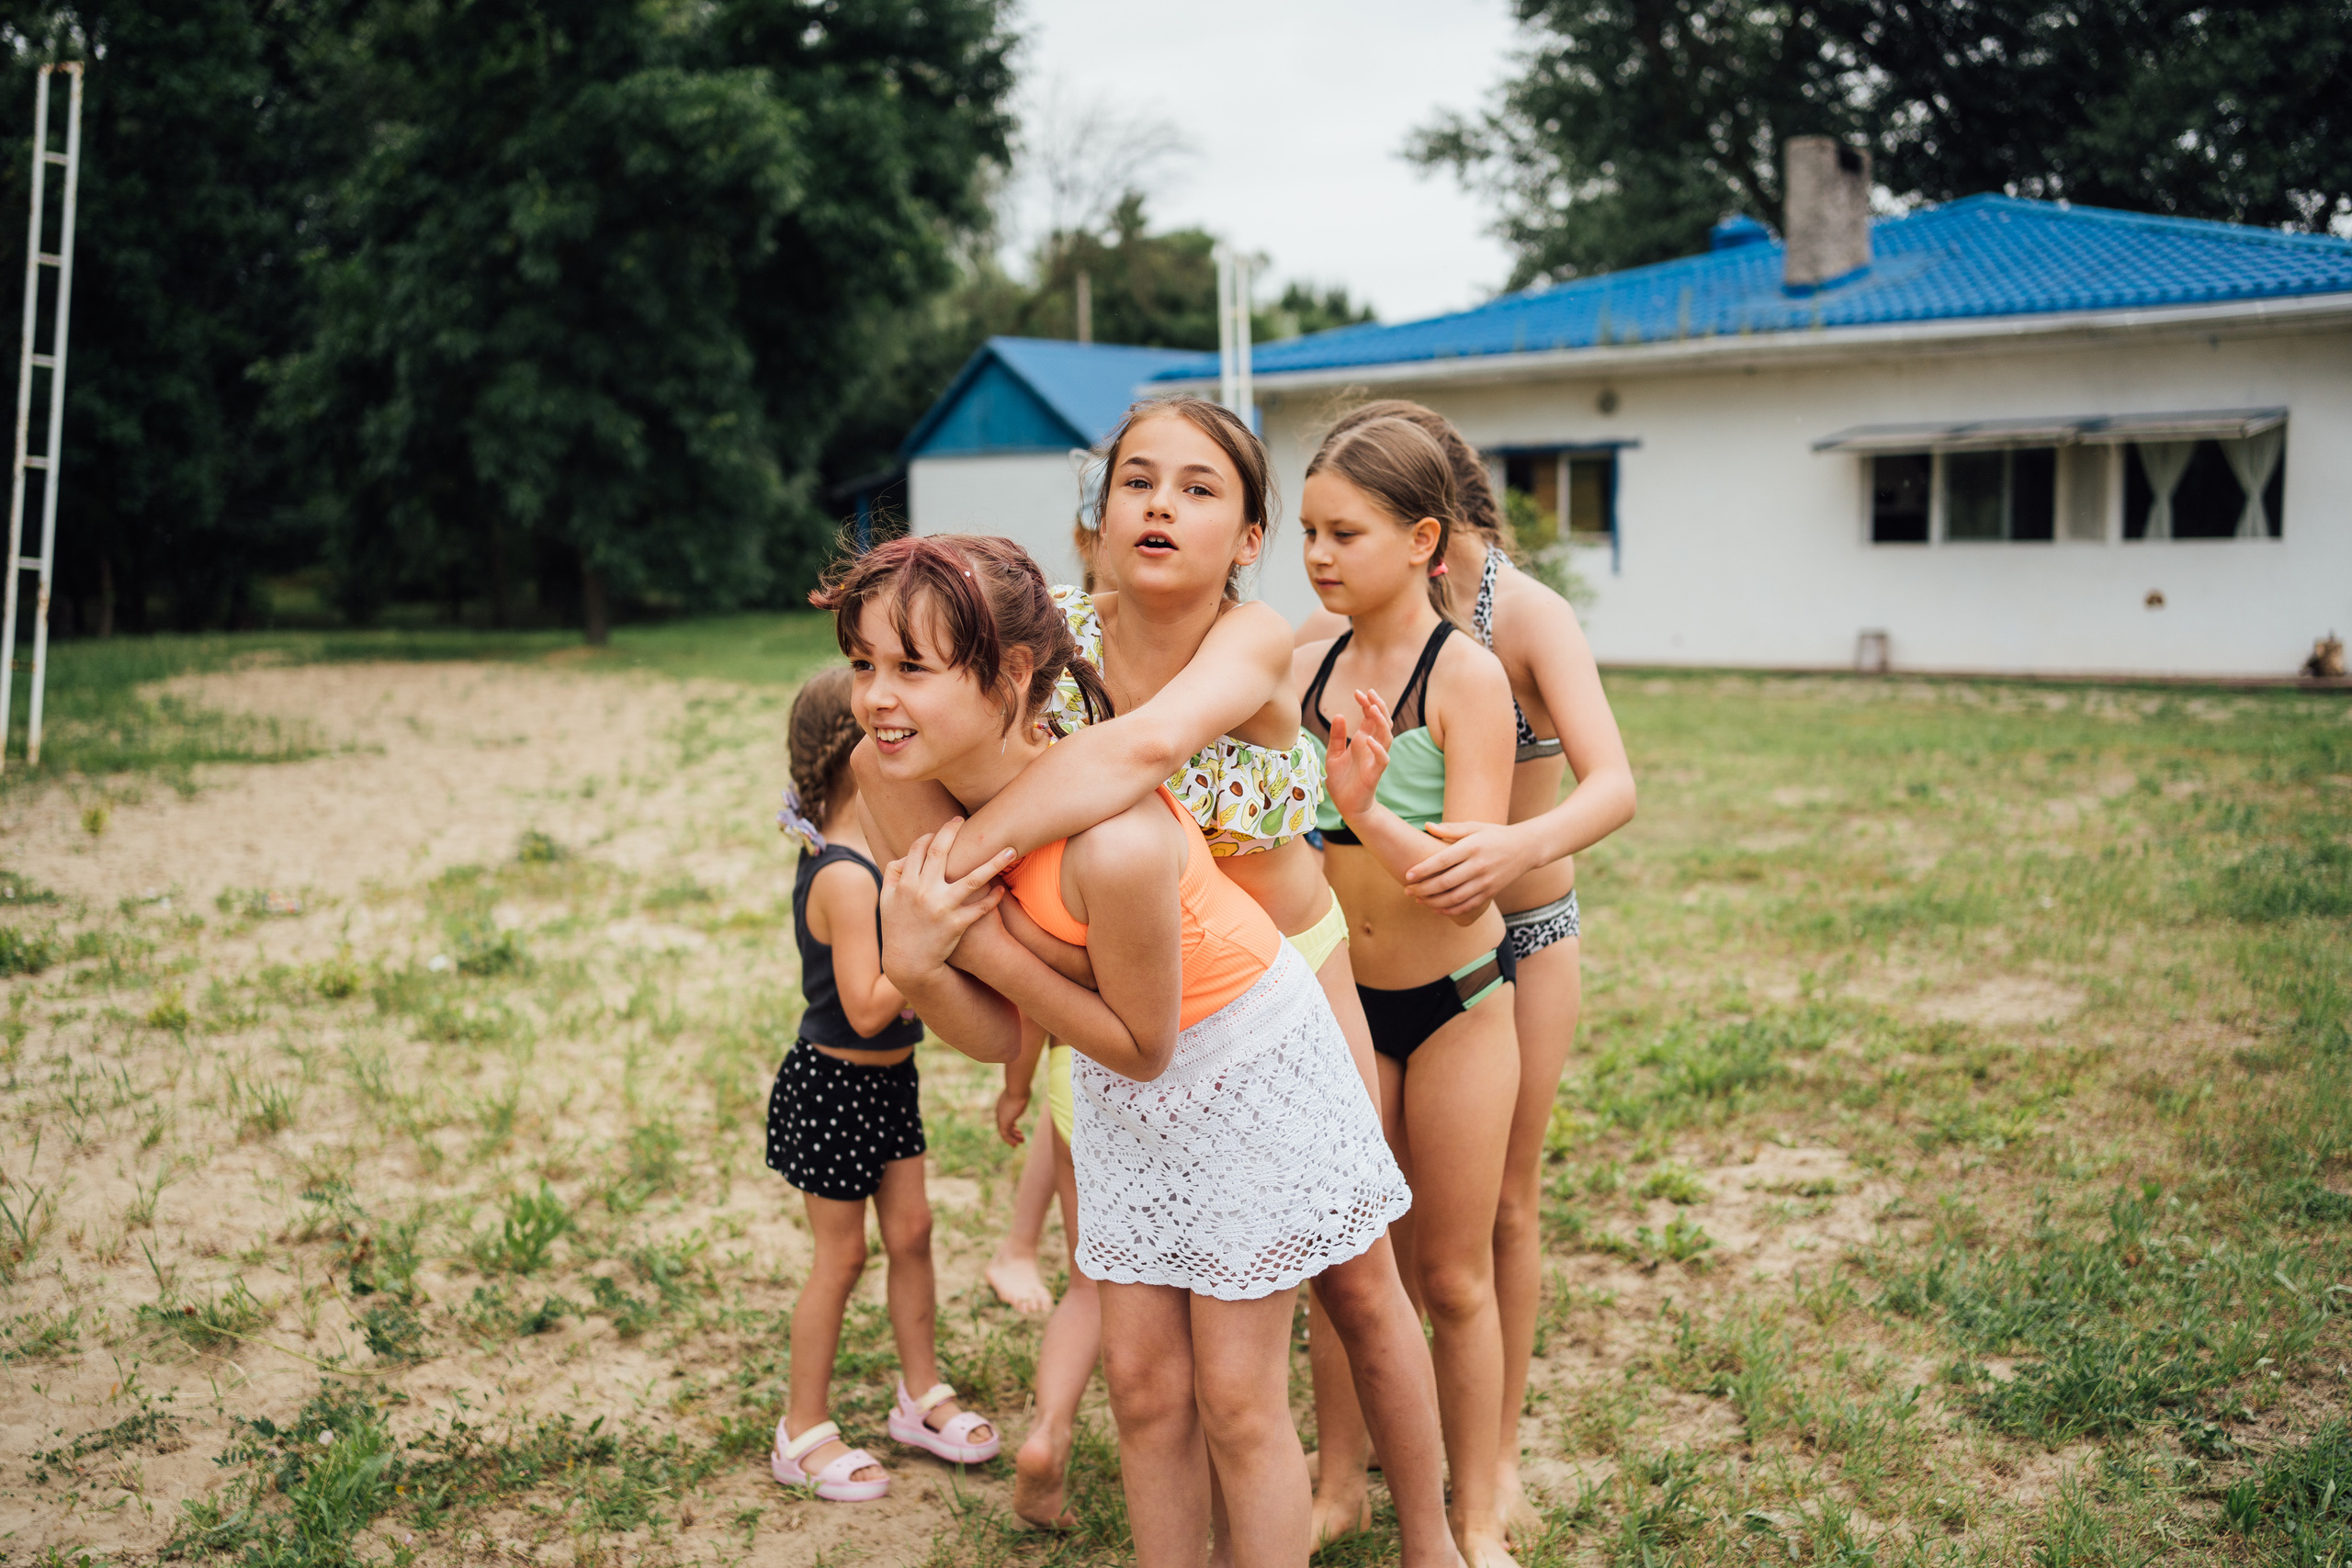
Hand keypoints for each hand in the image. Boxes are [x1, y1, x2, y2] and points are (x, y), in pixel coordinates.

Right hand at [880, 819, 1012, 986]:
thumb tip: (903, 855)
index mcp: (906, 884)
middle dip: (953, 831)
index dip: (930, 835)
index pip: (918, 849)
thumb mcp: (887, 901)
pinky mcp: (957, 924)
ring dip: (994, 862)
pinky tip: (1002, 889)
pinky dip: (993, 897)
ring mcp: (942, 908)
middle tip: (964, 818)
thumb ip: (892, 875)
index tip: (943, 828)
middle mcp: (923, 892)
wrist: (908, 964)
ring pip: (972, 879)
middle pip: (941, 853)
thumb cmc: (897, 929)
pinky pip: (980, 907)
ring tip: (1011, 850)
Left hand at [994, 1085, 1030, 1145]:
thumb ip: (1021, 1094)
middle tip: (1020, 1137)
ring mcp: (1001, 1116)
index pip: (1005, 1117)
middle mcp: (1000, 1111)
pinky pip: (1005, 1134)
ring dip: (1012, 1138)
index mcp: (1002, 1104)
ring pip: (1004, 1131)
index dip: (1012, 1125)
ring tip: (1020, 1142)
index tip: (1018, 1129)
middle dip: (1012, 1132)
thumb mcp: (1021, 1092)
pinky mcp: (1004, 1121)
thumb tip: (1026, 1091)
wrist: (1017, 1088)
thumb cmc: (1021, 1088)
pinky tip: (1015, 1144)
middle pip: (1004, 1124)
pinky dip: (1010, 1140)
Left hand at [1322, 689, 1393, 826]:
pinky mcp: (1375, 773)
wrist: (1347, 806)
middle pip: (1382, 722)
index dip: (1366, 704)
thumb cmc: (1342, 781)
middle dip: (1378, 706)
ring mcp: (1375, 759)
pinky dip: (1378, 749)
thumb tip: (1339, 715)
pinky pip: (1382, 759)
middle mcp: (1371, 747)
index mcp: (1362, 741)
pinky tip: (1370, 740)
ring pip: (1387, 736)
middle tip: (1369, 693)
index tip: (1358, 692)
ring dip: (1381, 722)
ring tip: (1372, 709)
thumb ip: (1337, 737)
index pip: (1369, 717)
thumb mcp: (1333, 755)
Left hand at [1404, 820, 1533, 917]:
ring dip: (1433, 902)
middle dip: (1424, 889)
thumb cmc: (1495, 835)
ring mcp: (1486, 882)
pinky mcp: (1491, 893)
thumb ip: (1450, 829)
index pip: (1443, 861)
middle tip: (1407, 890)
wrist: (1526, 849)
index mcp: (1472, 847)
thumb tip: (1426, 827)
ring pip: (1455, 898)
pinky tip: (1436, 909)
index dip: (1424, 869)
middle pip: (1446, 882)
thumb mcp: (1474, 826)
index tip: (1408, 874)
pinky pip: (1467, 906)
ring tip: (1418, 900)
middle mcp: (1479, 866)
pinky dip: (1450, 910)